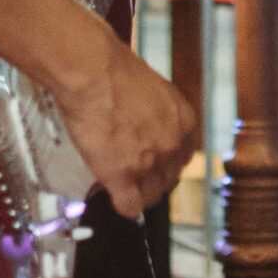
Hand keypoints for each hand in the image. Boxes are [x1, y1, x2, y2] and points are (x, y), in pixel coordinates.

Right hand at [50, 34, 196, 216]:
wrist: (92, 72)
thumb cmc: (115, 70)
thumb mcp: (154, 90)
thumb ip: (159, 116)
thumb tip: (148, 129)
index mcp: (184, 122)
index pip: (183, 158)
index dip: (165, 161)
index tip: (151, 161)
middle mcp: (173, 146)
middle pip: (169, 180)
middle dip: (152, 179)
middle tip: (132, 171)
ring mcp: (149, 164)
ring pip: (150, 197)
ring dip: (137, 192)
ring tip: (120, 183)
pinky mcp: (122, 175)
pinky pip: (129, 206)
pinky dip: (123, 205)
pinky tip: (112, 193)